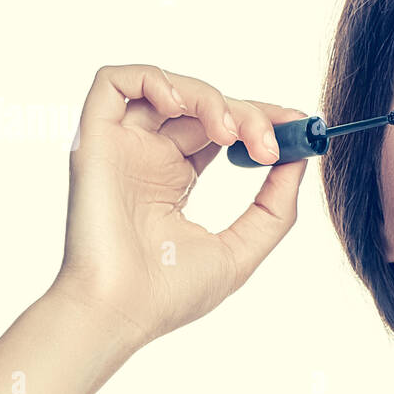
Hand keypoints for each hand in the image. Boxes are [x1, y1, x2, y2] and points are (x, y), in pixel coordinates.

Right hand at [49, 63, 309, 347]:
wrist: (120, 312)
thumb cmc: (169, 294)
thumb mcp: (242, 249)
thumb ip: (275, 208)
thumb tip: (299, 161)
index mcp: (174, 179)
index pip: (221, 128)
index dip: (260, 120)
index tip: (298, 129)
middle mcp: (147, 156)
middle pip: (203, 107)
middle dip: (248, 114)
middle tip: (271, 146)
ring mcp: (121, 146)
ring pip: (169, 87)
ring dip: (211, 98)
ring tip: (232, 135)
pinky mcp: (94, 138)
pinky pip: (114, 81)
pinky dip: (155, 80)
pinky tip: (181, 108)